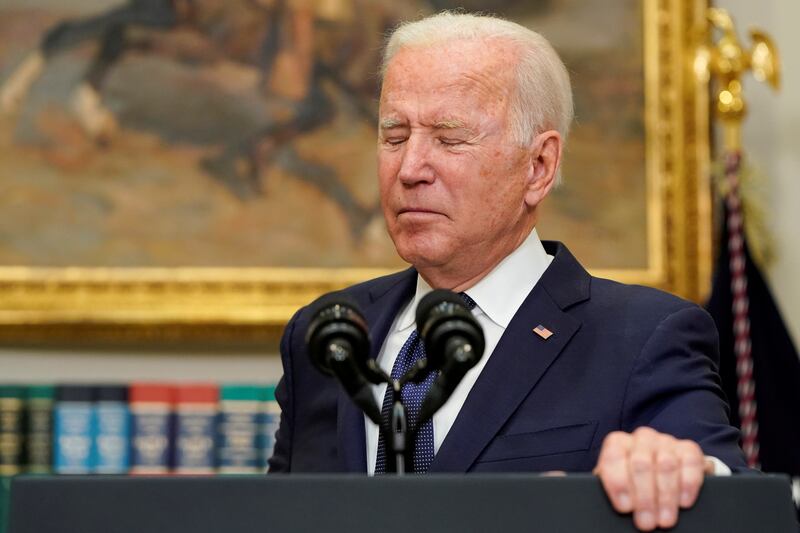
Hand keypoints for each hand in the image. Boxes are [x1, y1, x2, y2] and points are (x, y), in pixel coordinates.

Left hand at [593, 427, 713, 530]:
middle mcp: (642, 438)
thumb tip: (614, 505)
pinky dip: (688, 484)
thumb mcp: (620, 485)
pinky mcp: (689, 449)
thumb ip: (615, 489)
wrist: (661, 474)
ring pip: (666, 465)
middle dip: (644, 498)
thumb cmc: (634, 483)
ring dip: (666, 496)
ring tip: (664, 520)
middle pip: (641, 463)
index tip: (624, 507)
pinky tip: (684, 502)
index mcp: (618, 443)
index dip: (618, 482)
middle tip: (646, 523)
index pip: (614, 455)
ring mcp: (666, 441)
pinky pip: (690, 462)